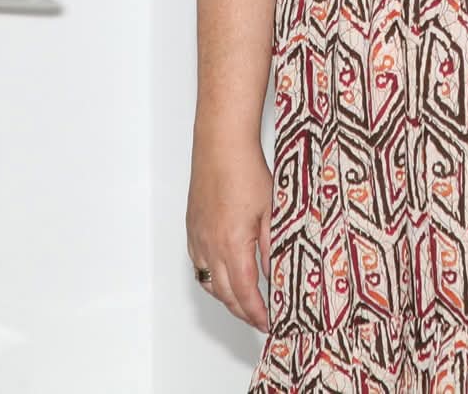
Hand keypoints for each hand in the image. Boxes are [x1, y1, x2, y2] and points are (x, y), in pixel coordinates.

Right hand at [186, 135, 273, 330]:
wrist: (221, 144)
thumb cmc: (247, 171)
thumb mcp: (272, 212)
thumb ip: (272, 249)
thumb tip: (276, 275)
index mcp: (232, 245)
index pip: (245, 294)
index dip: (257, 314)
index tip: (268, 323)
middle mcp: (209, 246)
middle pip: (225, 294)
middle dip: (243, 311)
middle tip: (260, 319)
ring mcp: (197, 238)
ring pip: (208, 282)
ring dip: (227, 297)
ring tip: (245, 303)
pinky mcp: (192, 228)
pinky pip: (198, 265)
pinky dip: (212, 278)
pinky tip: (224, 276)